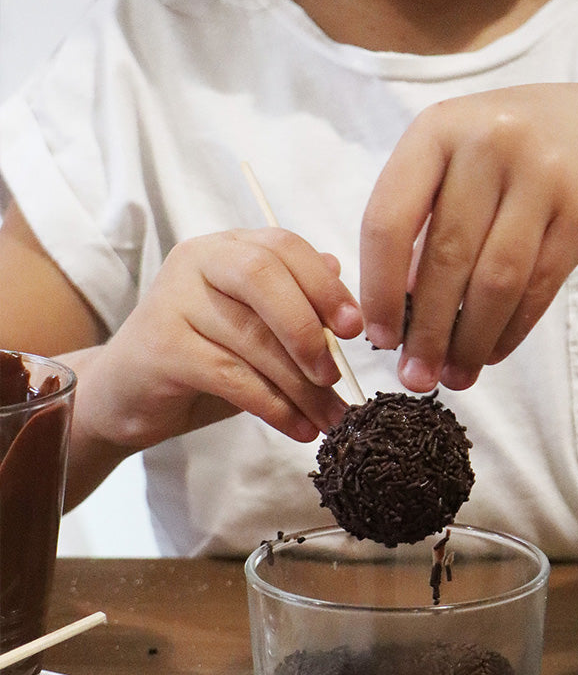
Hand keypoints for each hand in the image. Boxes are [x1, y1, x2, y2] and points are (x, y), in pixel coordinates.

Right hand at [85, 227, 363, 449]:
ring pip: (252, 337)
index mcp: (228, 247)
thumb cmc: (202, 356)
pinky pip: (230, 375)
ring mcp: (172, 299)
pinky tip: (298, 428)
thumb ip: (295, 299)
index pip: (284, 247)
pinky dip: (273, 406)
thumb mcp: (257, 326)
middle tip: (336, 375)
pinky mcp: (159, 346)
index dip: (325, 285)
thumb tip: (340, 269)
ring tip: (330, 418)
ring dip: (300, 386)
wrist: (125, 396)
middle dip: (308, 329)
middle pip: (264, 277)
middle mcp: (197, 261)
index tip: (355, 328)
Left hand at [360, 83, 577, 391]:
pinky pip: (539, 287)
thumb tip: (394, 314)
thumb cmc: (505, 155)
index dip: (377, 288)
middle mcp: (488, 143)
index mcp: (436, 130)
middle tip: (415, 378)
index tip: (379, 338)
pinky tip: (493, 352)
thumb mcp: (453, 162)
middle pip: (445, 258)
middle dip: (426, 331)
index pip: (388, 220)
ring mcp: (543, 173)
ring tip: (455, 376)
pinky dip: (512, 330)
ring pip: (495, 281)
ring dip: (470, 340)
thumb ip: (419, 222)